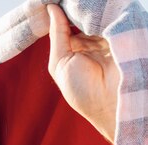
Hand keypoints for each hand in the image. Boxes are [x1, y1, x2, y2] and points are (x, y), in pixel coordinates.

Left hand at [47, 4, 119, 141]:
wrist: (110, 103)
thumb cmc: (81, 90)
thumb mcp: (60, 62)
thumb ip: (57, 35)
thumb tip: (51, 8)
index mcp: (76, 50)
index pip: (68, 24)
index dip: (62, 12)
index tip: (54, 0)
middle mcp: (93, 42)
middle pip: (83, 18)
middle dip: (75, 7)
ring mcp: (109, 37)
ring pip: (97, 15)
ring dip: (88, 8)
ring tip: (78, 1)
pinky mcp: (123, 33)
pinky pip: (112, 16)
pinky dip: (103, 10)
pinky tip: (93, 5)